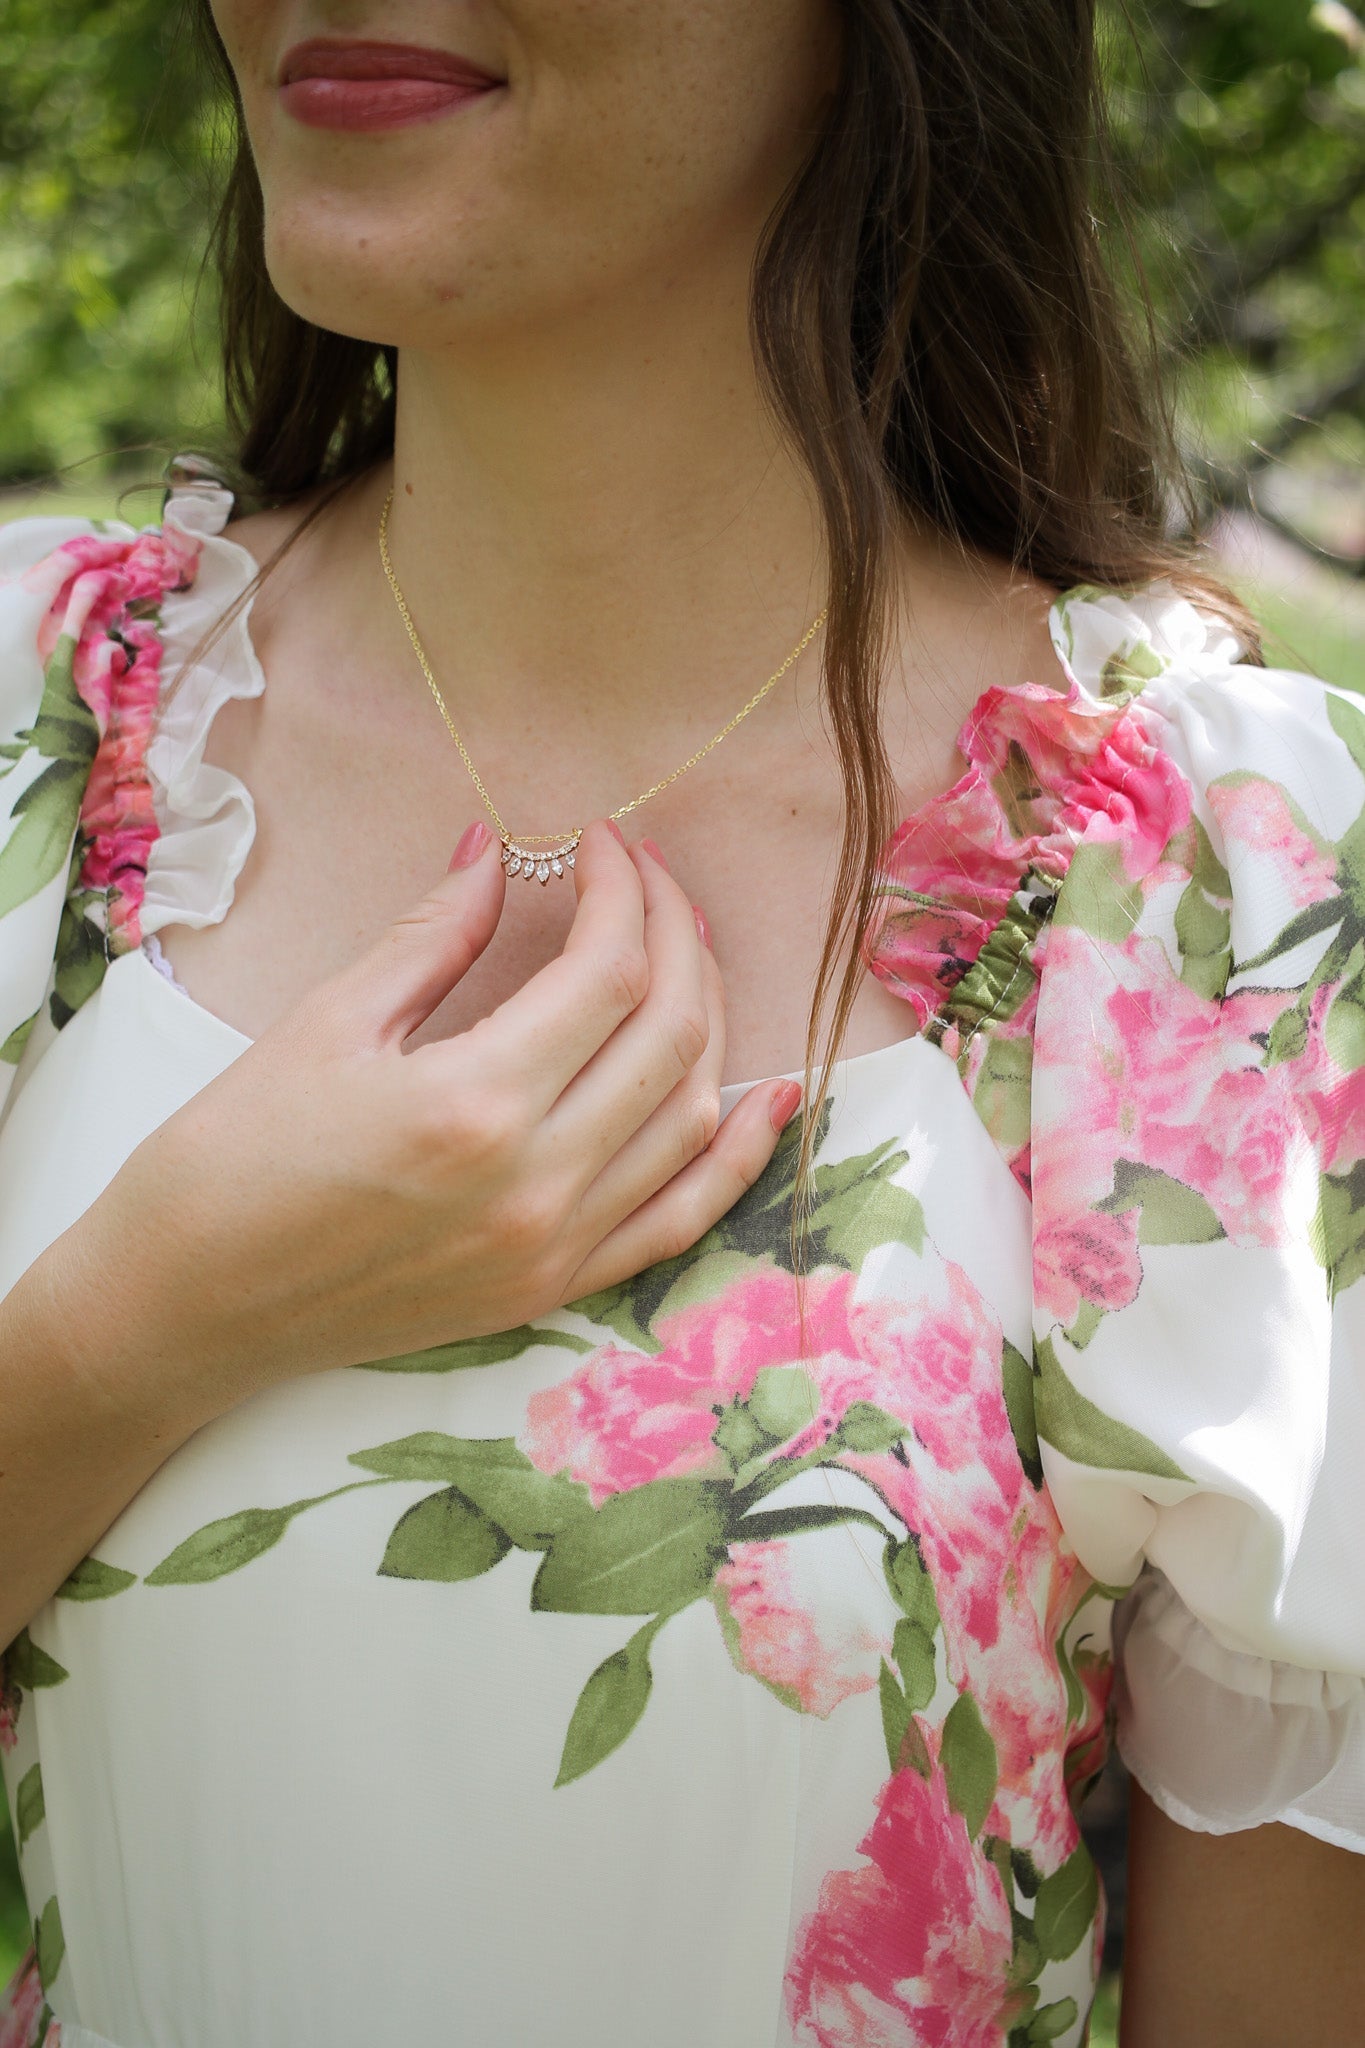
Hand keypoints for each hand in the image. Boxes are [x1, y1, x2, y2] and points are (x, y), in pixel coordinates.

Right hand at [52, 820, 797, 1415]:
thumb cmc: (231, 1160)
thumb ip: (431, 934)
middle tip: (646, 878)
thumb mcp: (324, 1024)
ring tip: (686, 951)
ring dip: (709, 1020)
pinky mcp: (552, 1287)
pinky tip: (764, 1096)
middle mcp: (536, 1182)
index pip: (607, 971)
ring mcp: (554, 1245)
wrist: (186, 1307)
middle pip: (667, 1034)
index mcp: (474, 1103)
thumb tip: (497, 849)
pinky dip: (734, 1154)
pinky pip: (680, 1219)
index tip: (601, 840)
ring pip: (689, 1116)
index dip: (622, 889)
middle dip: (674, 935)